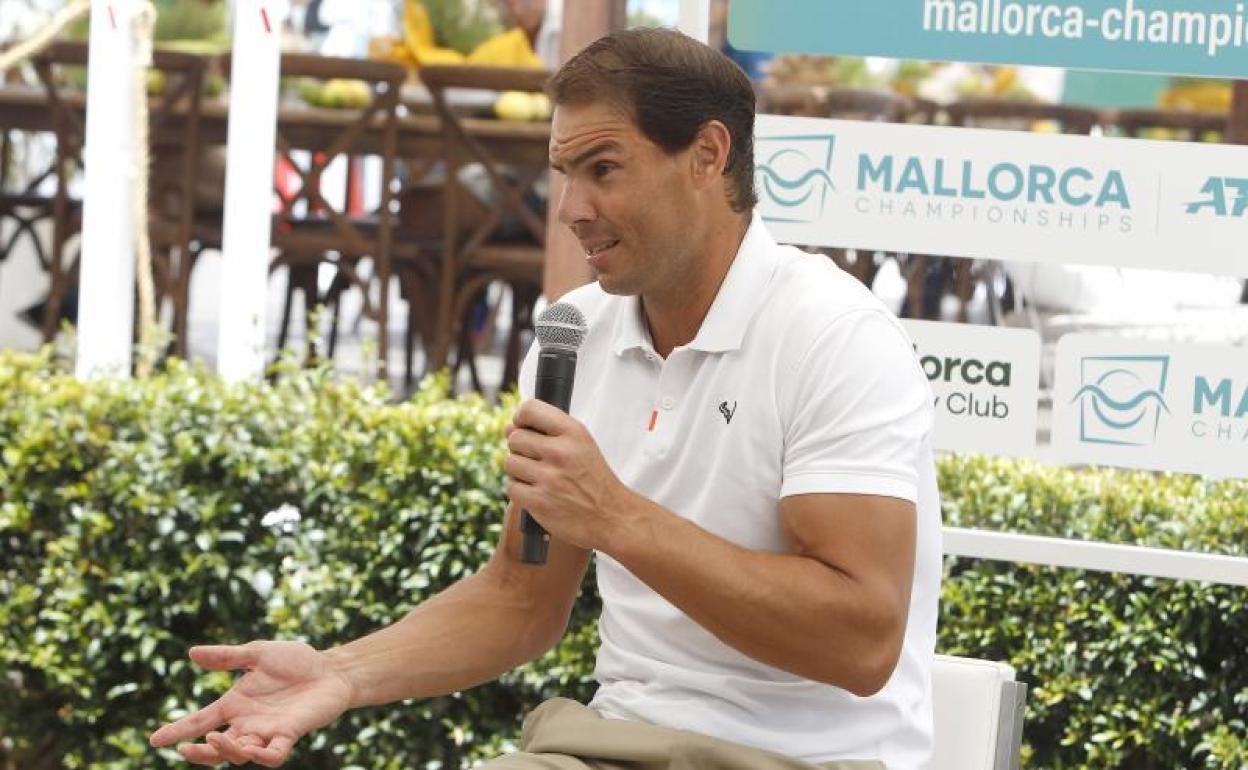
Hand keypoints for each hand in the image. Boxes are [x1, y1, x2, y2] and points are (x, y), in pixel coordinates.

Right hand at [149, 641, 352, 766]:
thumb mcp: (258, 653)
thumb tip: (191, 653)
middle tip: (184, 749)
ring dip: (226, 750)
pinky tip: (255, 750)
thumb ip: (227, 657)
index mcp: (235, 704)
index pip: (200, 721)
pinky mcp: (290, 734)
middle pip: (216, 748)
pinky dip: (264, 757)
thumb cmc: (296, 661)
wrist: (331, 669)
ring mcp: (268, 731)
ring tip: (216, 738)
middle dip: (199, 752)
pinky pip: (274, 755)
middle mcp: (247, 723)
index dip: (178, 730)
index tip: (156, 739)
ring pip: (240, 755)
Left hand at [504, 399, 633, 551]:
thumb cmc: (594, 479)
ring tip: (539, 478)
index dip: (521, 418)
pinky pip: (511, 487)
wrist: (611, 516)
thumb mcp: (581, 445)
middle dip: (521, 449)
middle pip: (515, 438)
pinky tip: (538, 493)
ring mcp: (549, 478)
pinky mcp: (539, 501)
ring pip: (510, 463)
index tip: (524, 427)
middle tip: (538, 461)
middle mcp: (560, 452)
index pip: (530, 410)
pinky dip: (520, 491)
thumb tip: (508, 428)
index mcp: (573, 432)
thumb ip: (547, 432)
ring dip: (519, 471)